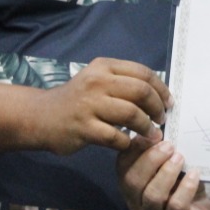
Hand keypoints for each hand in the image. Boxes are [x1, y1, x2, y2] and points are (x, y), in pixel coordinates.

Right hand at [38, 57, 171, 153]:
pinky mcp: (84, 128)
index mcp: (104, 67)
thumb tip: (158, 95)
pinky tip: (129, 143)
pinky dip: (127, 142)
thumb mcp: (97, 81)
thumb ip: (123, 83)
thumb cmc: (77, 100)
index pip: (143, 73)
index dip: (161, 88)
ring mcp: (89, 105)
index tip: (169, 102)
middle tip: (161, 119)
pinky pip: (116, 137)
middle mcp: (97, 82)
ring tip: (152, 135)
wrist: (41, 116)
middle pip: (141, 91)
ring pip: (132, 114)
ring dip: (147, 127)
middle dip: (157, 107)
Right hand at [118, 138, 209, 209]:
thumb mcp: (167, 165)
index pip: (122, 166)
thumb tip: (155, 132)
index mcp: (130, 184)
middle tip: (170, 146)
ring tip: (180, 158)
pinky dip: (185, 188)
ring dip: (167, 173)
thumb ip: (159, 151)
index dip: (135, 148)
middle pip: (133, 181)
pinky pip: (176, 206)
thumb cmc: (179, 184)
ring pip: (153, 195)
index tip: (153, 134)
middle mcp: (136, 202)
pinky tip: (194, 174)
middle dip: (151, 160)